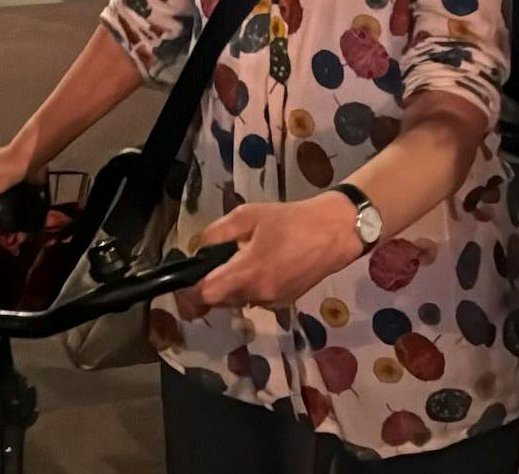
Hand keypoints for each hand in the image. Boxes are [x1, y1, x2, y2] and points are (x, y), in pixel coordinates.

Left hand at [194, 196, 361, 310]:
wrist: (333, 233)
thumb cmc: (290, 221)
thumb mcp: (248, 215)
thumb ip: (218, 232)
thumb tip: (198, 248)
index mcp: (248, 273)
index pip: (208, 295)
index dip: (192, 291)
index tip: (186, 281)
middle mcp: (259, 295)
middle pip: (221, 301)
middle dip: (211, 287)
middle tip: (212, 263)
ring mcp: (274, 302)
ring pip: (239, 302)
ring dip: (231, 288)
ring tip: (238, 259)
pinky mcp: (285, 303)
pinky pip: (257, 300)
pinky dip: (250, 288)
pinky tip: (259, 265)